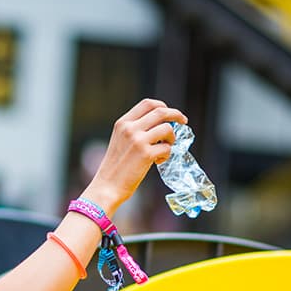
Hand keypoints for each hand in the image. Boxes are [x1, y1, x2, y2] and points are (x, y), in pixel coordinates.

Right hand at [82, 98, 185, 214]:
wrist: (107, 186)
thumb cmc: (115, 167)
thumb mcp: (120, 141)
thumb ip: (135, 130)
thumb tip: (160, 125)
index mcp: (122, 123)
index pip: (147, 104)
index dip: (163, 106)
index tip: (171, 114)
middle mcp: (130, 128)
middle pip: (161, 112)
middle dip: (176, 115)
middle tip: (183, 122)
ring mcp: (138, 140)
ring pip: (167, 129)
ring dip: (171, 138)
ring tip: (165, 149)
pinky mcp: (145, 154)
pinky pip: (167, 148)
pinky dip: (167, 155)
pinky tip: (158, 162)